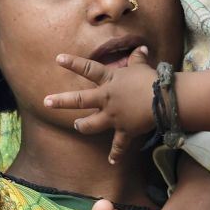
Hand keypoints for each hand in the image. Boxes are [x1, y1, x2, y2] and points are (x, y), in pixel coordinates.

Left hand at [44, 46, 156, 162]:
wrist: (162, 99)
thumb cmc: (150, 80)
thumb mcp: (142, 66)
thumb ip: (138, 58)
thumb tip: (141, 48)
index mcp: (109, 81)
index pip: (88, 69)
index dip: (73, 63)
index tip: (58, 59)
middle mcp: (106, 98)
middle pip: (80, 100)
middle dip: (61, 101)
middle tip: (46, 102)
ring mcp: (113, 116)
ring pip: (91, 124)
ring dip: (83, 126)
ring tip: (77, 126)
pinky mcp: (124, 130)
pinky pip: (118, 145)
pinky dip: (115, 154)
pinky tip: (111, 161)